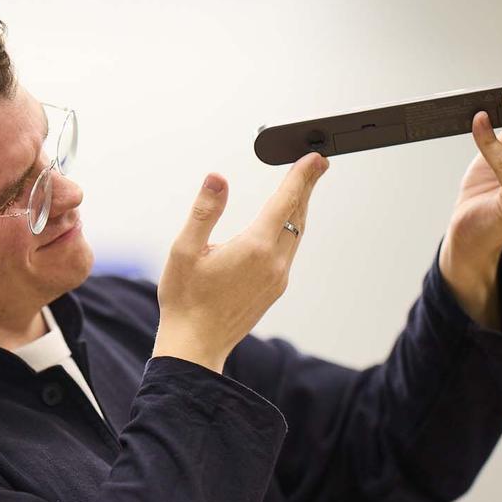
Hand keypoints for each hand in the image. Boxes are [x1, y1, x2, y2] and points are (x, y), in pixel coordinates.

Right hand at [154, 152, 329, 372]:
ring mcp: (277, 278)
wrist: (195, 344)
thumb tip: (217, 179)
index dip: (301, 176)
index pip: (285, 202)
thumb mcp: (184, 250)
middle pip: (298, 215)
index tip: (314, 158)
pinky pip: (289, 252)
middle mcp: (273, 263)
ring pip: (296, 234)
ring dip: (300, 208)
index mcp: (254, 247)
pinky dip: (291, 229)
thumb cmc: (185, 300)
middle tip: (318, 164)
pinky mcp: (274, 289)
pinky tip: (284, 226)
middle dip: (307, 187)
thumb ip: (204, 211)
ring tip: (303, 189)